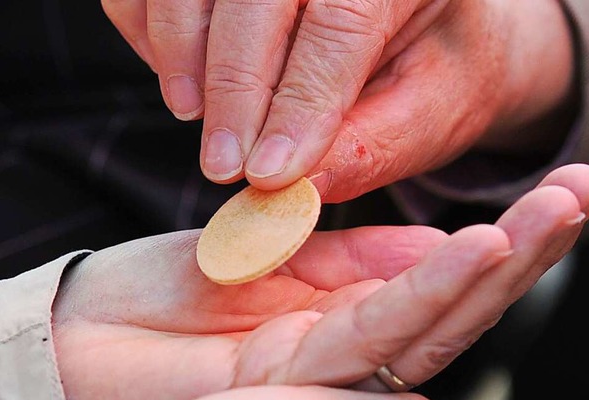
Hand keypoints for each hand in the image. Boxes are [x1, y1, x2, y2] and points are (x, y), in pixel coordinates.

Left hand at [51, 164, 588, 399]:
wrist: (87, 333)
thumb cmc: (169, 292)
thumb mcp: (270, 251)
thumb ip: (349, 254)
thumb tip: (435, 243)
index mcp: (344, 308)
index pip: (440, 276)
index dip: (504, 235)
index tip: (555, 188)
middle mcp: (350, 345)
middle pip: (455, 302)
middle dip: (526, 248)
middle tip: (584, 192)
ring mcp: (327, 367)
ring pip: (432, 321)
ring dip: (497, 265)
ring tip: (553, 212)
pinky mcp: (291, 376)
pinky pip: (372, 329)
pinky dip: (427, 286)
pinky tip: (479, 247)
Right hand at [101, 0, 575, 199]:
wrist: (428, 26)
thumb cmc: (438, 70)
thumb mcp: (429, 113)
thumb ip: (369, 149)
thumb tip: (293, 189)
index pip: (339, 20)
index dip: (296, 102)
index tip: (263, 176)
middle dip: (232, 89)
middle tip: (223, 168)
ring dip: (181, 53)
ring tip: (198, 118)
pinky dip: (151, 27)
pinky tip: (183, 76)